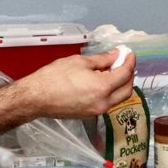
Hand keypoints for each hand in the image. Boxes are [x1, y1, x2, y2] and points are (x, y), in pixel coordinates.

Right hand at [18, 48, 134, 117]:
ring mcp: (96, 111)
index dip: (130, 61)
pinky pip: (107, 103)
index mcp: (103, 88)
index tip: (129, 53)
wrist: (37, 97)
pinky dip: (111, 91)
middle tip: (124, 61)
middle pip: (127, 90)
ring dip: (121, 84)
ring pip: (118, 98)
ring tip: (113, 69)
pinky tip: (102, 80)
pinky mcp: (89, 115)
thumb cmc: (56, 76)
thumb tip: (115, 55)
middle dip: (129, 74)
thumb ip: (102, 59)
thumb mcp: (81, 61)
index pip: (125, 74)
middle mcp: (103, 103)